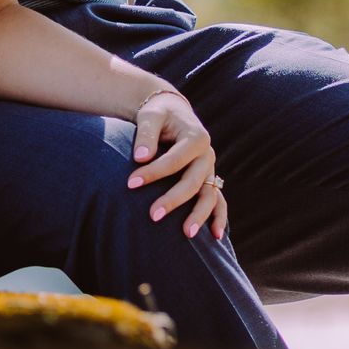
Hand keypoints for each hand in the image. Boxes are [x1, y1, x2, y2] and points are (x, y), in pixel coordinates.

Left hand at [127, 89, 226, 241]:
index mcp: (196, 137)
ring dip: (199, 215)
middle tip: (152, 216)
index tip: (130, 183)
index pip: (175, 160)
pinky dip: (219, 217)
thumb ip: (146, 134)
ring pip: (209, 195)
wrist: (171, 113)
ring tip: (186, 234)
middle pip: (193, 181)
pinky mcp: (208, 180)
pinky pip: (218, 200)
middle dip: (173, 200)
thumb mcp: (151, 115)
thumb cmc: (158, 114)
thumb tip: (141, 157)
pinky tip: (215, 236)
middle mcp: (207, 155)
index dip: (154, 172)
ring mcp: (210, 170)